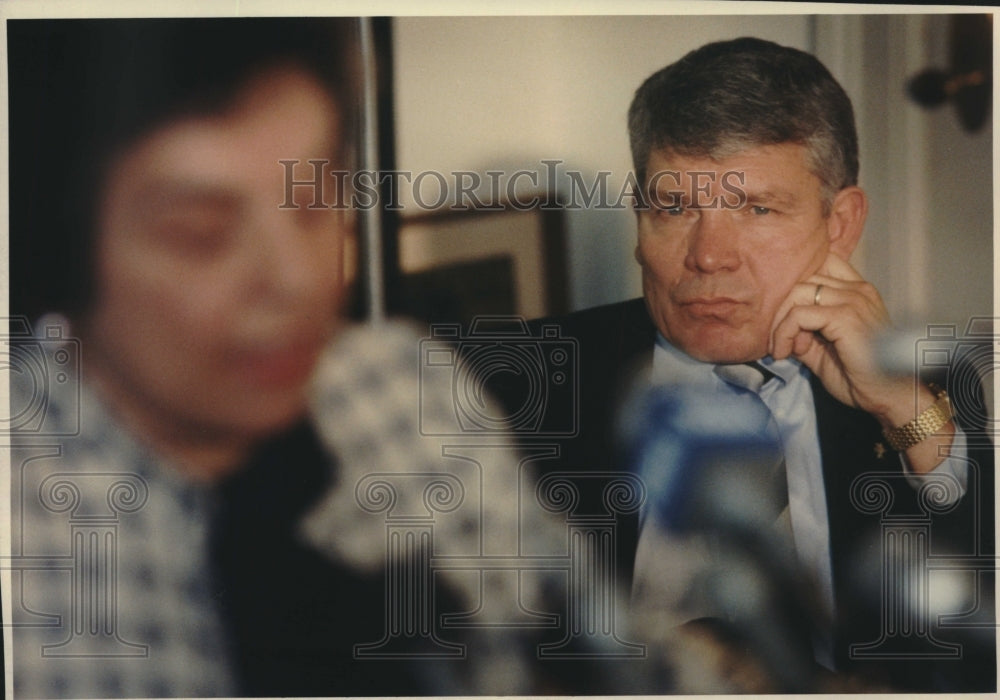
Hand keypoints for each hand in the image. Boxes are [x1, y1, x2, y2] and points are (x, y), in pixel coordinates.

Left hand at [768, 252, 950, 471]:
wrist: (888, 397)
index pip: (821, 262)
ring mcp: (853, 300)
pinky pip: (799, 314)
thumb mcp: (823, 348)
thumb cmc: (860, 376)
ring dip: (780, 323)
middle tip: (780, 341)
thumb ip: (803, 331)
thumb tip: (776, 326)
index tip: (785, 317)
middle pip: (801, 279)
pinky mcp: (845, 317)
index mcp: (856, 291)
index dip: (795, 282)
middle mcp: (857, 290)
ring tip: (783, 348)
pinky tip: (787, 353)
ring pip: (796, 293)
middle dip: (780, 310)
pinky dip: (784, 333)